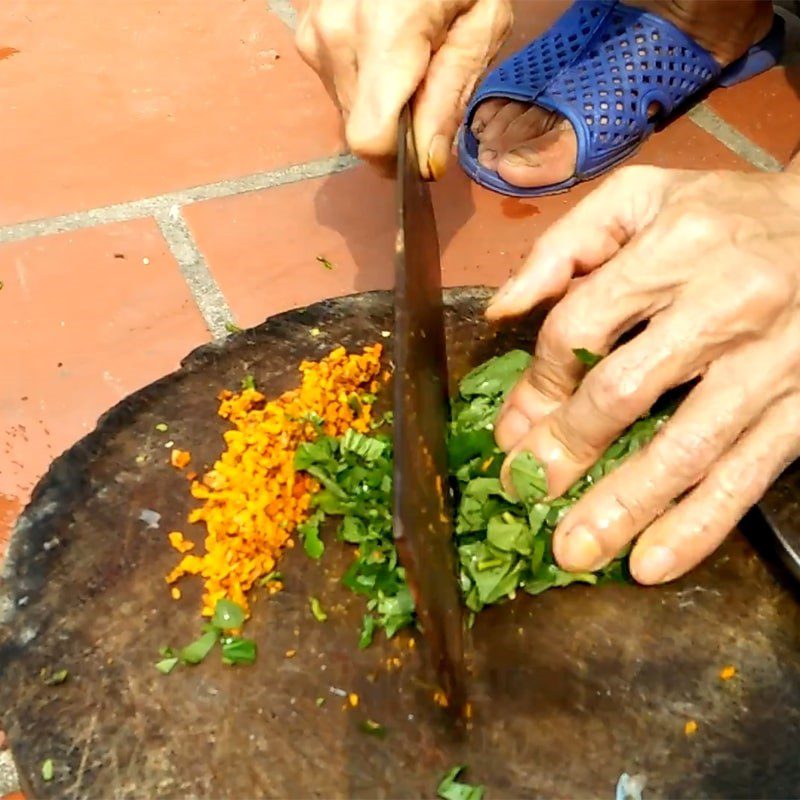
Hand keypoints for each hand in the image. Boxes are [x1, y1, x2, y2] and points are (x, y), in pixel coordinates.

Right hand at [295, 0, 512, 177]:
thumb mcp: (481, 23)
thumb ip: (450, 97)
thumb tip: (427, 164)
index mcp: (383, 33)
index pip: (369, 138)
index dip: (398, 158)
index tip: (424, 151)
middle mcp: (335, 36)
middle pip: (358, 130)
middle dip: (396, 129)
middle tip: (429, 83)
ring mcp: (313, 33)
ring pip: (347, 112)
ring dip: (381, 106)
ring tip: (410, 57)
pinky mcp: (306, 33)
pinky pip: (338, 88)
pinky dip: (366, 85)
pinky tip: (388, 49)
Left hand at [488, 165, 799, 584]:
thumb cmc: (727, 215)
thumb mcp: (643, 198)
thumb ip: (565, 245)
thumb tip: (501, 309)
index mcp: (673, 247)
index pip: (579, 328)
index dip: (537, 386)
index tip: (511, 430)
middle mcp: (724, 304)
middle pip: (624, 391)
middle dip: (565, 450)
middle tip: (523, 492)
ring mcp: (769, 361)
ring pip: (686, 446)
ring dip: (624, 506)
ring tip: (574, 552)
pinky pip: (747, 473)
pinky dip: (699, 525)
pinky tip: (654, 563)